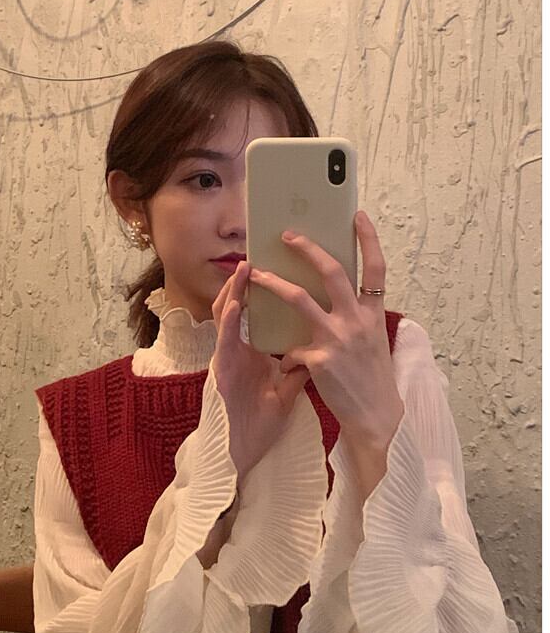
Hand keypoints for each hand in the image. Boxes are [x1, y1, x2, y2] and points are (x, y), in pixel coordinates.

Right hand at [212, 259, 311, 481]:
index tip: (276, 267)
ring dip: (234, 289)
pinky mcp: (221, 371)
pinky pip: (225, 340)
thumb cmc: (258, 424)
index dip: (262, 290)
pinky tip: (236, 302)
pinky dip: (229, 319)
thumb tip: (317, 347)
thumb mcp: (285, 391)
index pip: (256, 313)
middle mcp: (238, 349)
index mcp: (251, 352)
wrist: (241, 453)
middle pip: (240, 305)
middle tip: (259, 253)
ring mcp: (227, 357)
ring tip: (245, 266)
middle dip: (247, 279)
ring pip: (226, 315)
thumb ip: (299, 367)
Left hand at [248, 210, 404, 450]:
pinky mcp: (319, 359)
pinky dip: (286, 355)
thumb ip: (357, 317)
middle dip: (308, 249)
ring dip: (274, 283)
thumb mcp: (372, 341)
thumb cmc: (371, 378)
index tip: (358, 216)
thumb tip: (338, 296)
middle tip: (288, 235)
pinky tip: (287, 365)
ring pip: (299, 299)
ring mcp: (338, 338)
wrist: (375, 417)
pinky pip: (291, 348)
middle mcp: (357, 320)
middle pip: (331, 272)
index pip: (376, 268)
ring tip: (257, 273)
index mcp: (372, 314)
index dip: (368, 239)